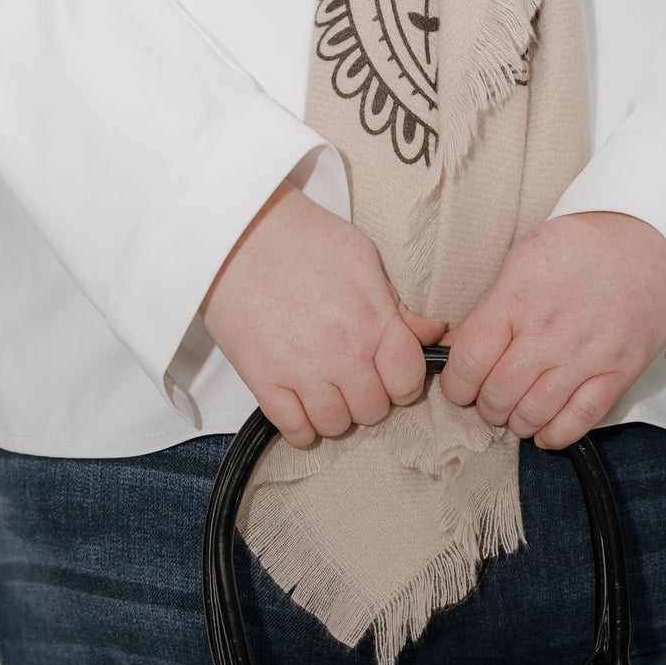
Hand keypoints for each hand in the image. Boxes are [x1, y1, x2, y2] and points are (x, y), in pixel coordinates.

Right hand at [201, 181, 445, 447]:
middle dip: (369, 398)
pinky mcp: (265, 381)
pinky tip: (302, 407)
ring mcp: (302, 371)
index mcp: (371, 320)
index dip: (404, 382)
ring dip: (336, 414)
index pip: (408, 380)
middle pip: (374, 410)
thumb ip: (397, 305)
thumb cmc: (299, 239)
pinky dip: (302, 428)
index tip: (393, 376)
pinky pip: (295, 430)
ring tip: (327, 391)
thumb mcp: (362, 259)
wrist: (234, 234)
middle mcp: (341, 352)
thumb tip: (431, 332)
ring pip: (336, 425)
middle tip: (356, 379)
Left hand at [439, 213, 665, 449]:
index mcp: (517, 299)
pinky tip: (546, 428)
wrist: (651, 241)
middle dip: (488, 407)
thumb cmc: (583, 248)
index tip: (463, 387)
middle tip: (495, 399)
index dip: (456, 386)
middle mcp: (548, 331)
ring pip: (533, 415)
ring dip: (518, 423)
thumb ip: (490, 308)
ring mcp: (584, 356)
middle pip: (497, 396)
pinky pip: (577, 422)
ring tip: (520, 411)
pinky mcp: (616, 374)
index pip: (468, 362)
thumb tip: (454, 347)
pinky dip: (555, 435)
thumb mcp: (524, 260)